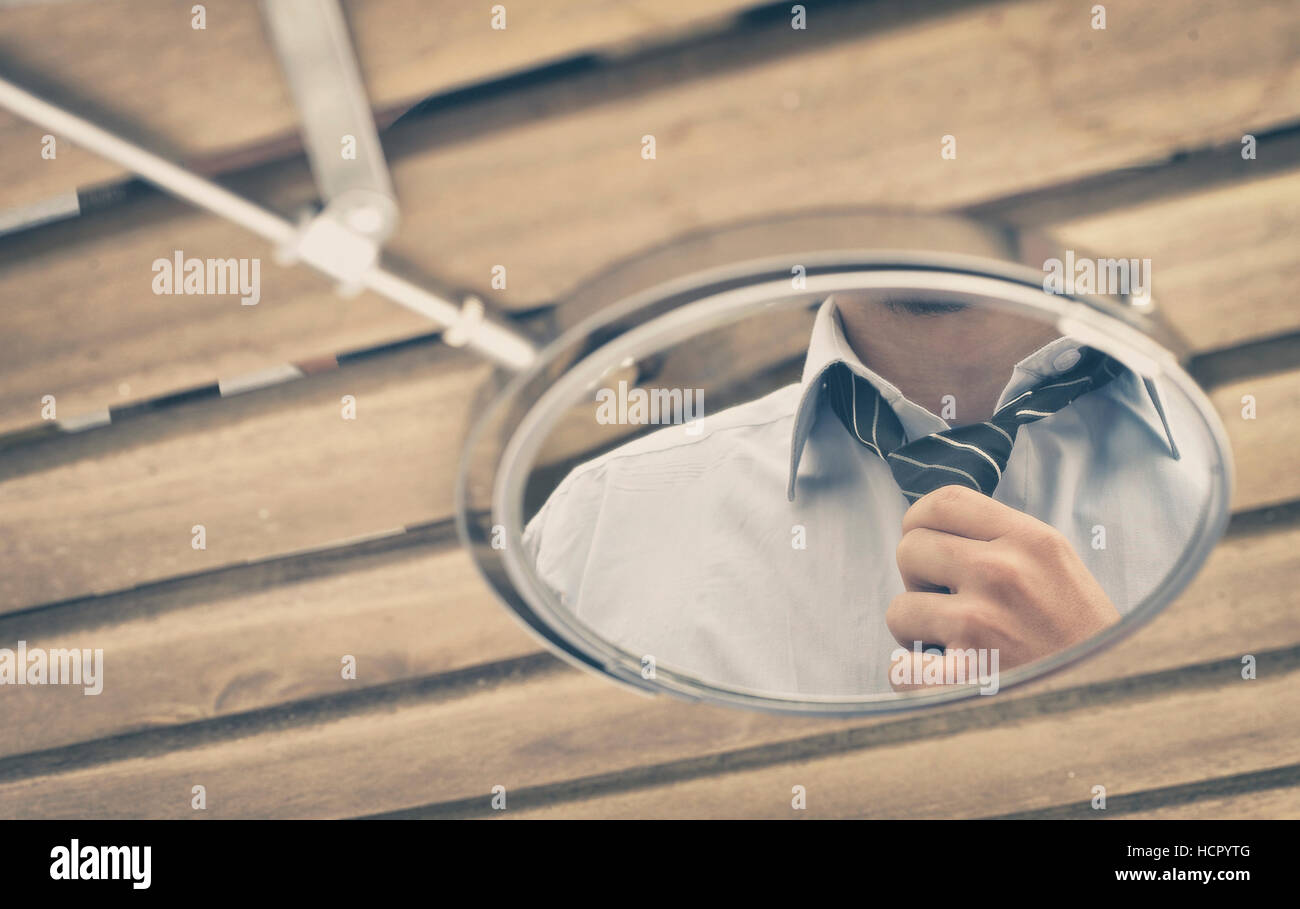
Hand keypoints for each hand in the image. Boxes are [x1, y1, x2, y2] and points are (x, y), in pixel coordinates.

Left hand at [886, 485, 1119, 690]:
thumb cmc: (1083, 640)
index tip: (929, 548)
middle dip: (920, 579)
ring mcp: (981, 624)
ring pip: (899, 610)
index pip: (942, 502)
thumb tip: (934, 528)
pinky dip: (916, 679)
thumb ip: (1003, 541)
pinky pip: (901, 669)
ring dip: (918, 632)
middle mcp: (1003, 573)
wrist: (1117, 704)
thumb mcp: (1058, 568)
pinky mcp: (964, 677)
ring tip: (959, 645)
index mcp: (1031, 540)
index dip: (920, 524)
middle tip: (953, 605)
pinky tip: (948, 679)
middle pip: (909, 549)